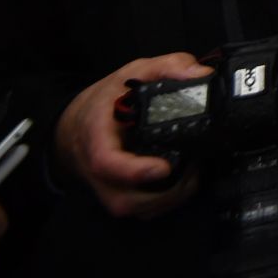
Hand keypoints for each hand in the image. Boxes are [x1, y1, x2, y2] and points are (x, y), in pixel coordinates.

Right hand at [55, 53, 211, 218]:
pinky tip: (183, 182)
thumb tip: (201, 74)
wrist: (77, 125)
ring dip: (170, 199)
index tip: (163, 167)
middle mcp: (98, 172)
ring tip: (194, 174)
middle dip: (166, 193)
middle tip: (195, 169)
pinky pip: (141, 211)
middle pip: (126, 199)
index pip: (106, 163)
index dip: (134, 170)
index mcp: (97, 138)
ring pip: (136, 210)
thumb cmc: (106, 100)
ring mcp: (107, 189)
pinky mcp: (118, 197)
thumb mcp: (134, 72)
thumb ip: (168, 66)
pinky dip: (165, 203)